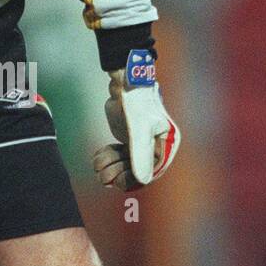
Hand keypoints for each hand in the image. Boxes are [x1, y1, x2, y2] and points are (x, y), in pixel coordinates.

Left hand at [93, 49, 179, 188]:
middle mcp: (157, 146)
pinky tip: (99, 154)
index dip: (133, 180)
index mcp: (167, 144)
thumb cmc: (137, 103)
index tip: (116, 182)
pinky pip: (117, 158)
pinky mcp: (129, 140)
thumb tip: (143, 181)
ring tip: (98, 161)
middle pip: (136, 173)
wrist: (126, 83)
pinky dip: (107, 158)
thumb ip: (140, 155)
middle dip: (117, 173)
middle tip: (102, 174)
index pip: (152, 173)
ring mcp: (142, 145)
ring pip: (125, 167)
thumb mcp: (139, 130)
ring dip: (109, 166)